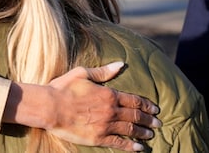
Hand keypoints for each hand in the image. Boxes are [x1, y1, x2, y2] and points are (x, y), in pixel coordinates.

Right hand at [45, 62, 160, 150]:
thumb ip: (103, 72)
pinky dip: (130, 146)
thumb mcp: (83, 73)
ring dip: (142, 132)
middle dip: (149, 119)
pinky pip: (118, 143)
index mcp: (109, 94)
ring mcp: (105, 125)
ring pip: (130, 129)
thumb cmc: (63, 88)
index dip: (147, 105)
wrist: (50, 107)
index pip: (134, 100)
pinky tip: (138, 148)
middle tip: (159, 123)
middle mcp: (111, 110)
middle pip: (135, 115)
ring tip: (151, 134)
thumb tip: (120, 64)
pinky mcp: (98, 138)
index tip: (155, 108)